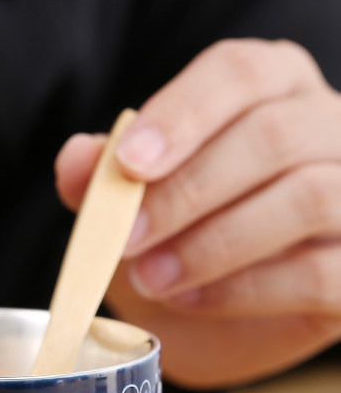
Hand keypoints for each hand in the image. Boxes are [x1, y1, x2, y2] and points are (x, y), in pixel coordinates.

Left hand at [56, 38, 340, 388]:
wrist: (210, 317)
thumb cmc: (175, 240)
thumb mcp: (131, 207)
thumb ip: (104, 179)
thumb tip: (76, 159)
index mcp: (271, 92)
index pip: (240, 74)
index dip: (182, 115)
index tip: (129, 163)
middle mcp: (325, 130)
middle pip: (273, 137)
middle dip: (186, 193)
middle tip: (125, 240)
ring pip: (308, 199)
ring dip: (214, 245)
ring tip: (152, 278)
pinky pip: (321, 274)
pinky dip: (243, 291)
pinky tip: (188, 300)